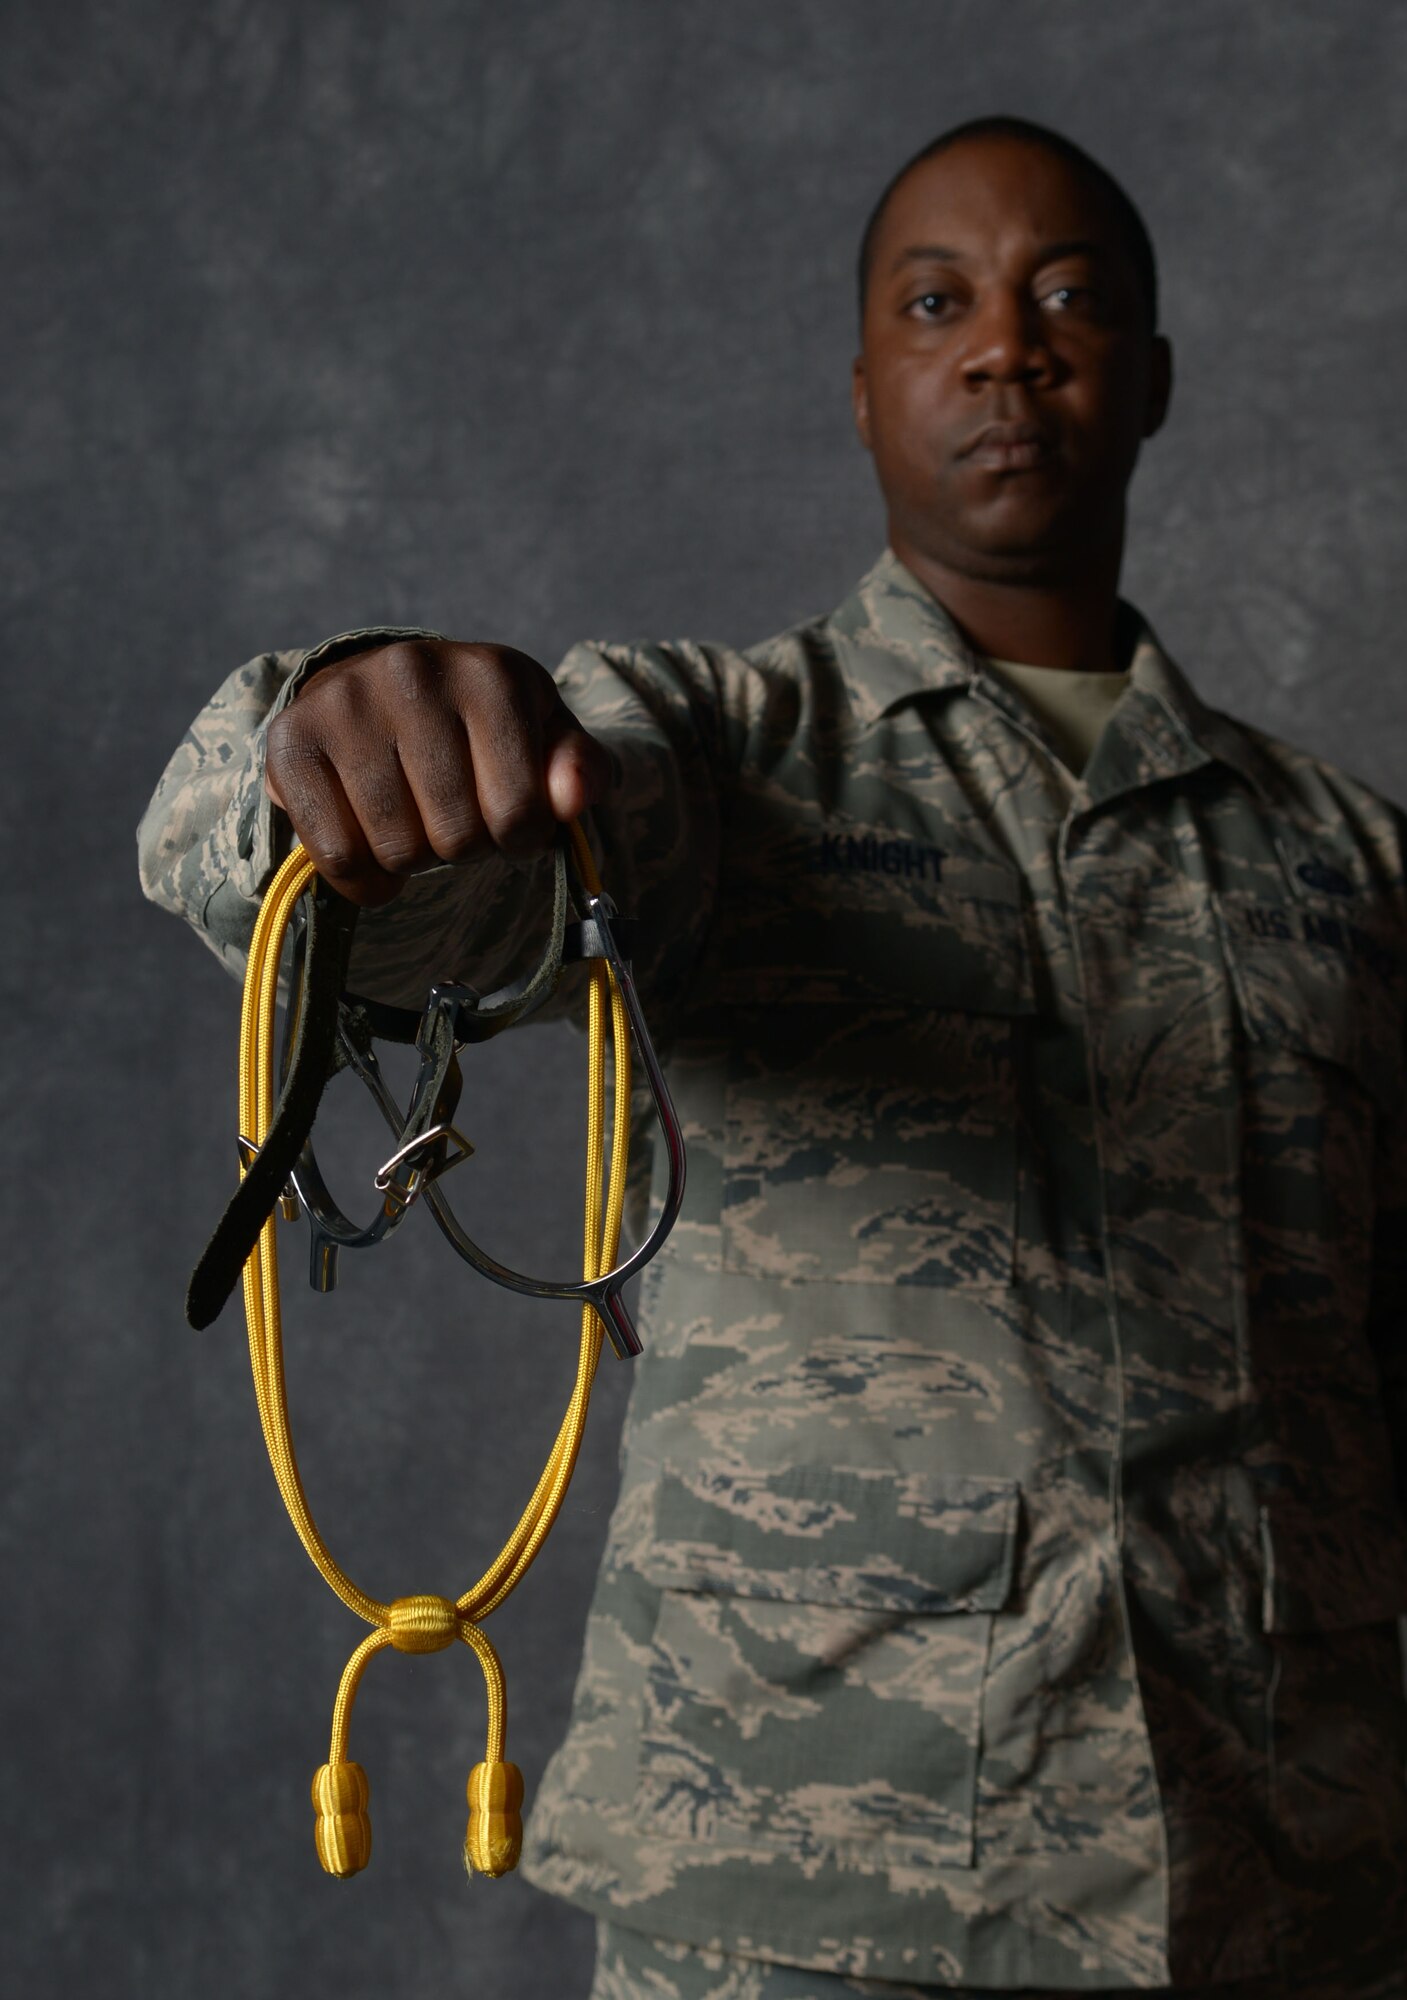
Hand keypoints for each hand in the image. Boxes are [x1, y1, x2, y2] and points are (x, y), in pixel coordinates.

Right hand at [263, 640, 614, 905]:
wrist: (383, 689)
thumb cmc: (479, 725)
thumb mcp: (544, 737)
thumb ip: (579, 769)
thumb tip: (575, 795)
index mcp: (493, 675)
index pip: (521, 814)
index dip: (520, 839)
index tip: (506, 817)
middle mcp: (414, 673)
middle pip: (457, 839)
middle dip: (463, 848)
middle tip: (451, 815)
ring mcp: (347, 703)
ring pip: (398, 851)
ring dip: (413, 861)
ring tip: (413, 818)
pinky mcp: (292, 739)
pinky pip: (336, 856)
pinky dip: (361, 878)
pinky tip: (371, 843)